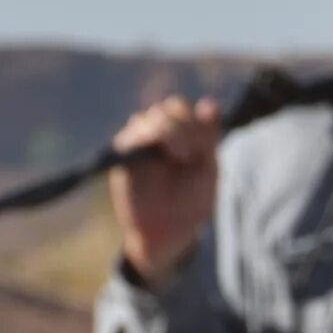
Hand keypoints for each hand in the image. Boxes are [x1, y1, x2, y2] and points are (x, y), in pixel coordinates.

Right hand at [108, 96, 221, 283]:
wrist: (170, 230)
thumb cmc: (191, 201)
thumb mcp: (208, 166)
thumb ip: (208, 136)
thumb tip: (208, 102)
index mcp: (180, 135)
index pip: (183, 109)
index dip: (196, 121)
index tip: (205, 147)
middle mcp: (157, 135)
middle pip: (168, 107)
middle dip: (185, 125)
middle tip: (192, 154)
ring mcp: (138, 144)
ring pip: (149, 117)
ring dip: (170, 131)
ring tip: (181, 156)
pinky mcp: (123, 157)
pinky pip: (130, 137)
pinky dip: (149, 139)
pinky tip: (165, 156)